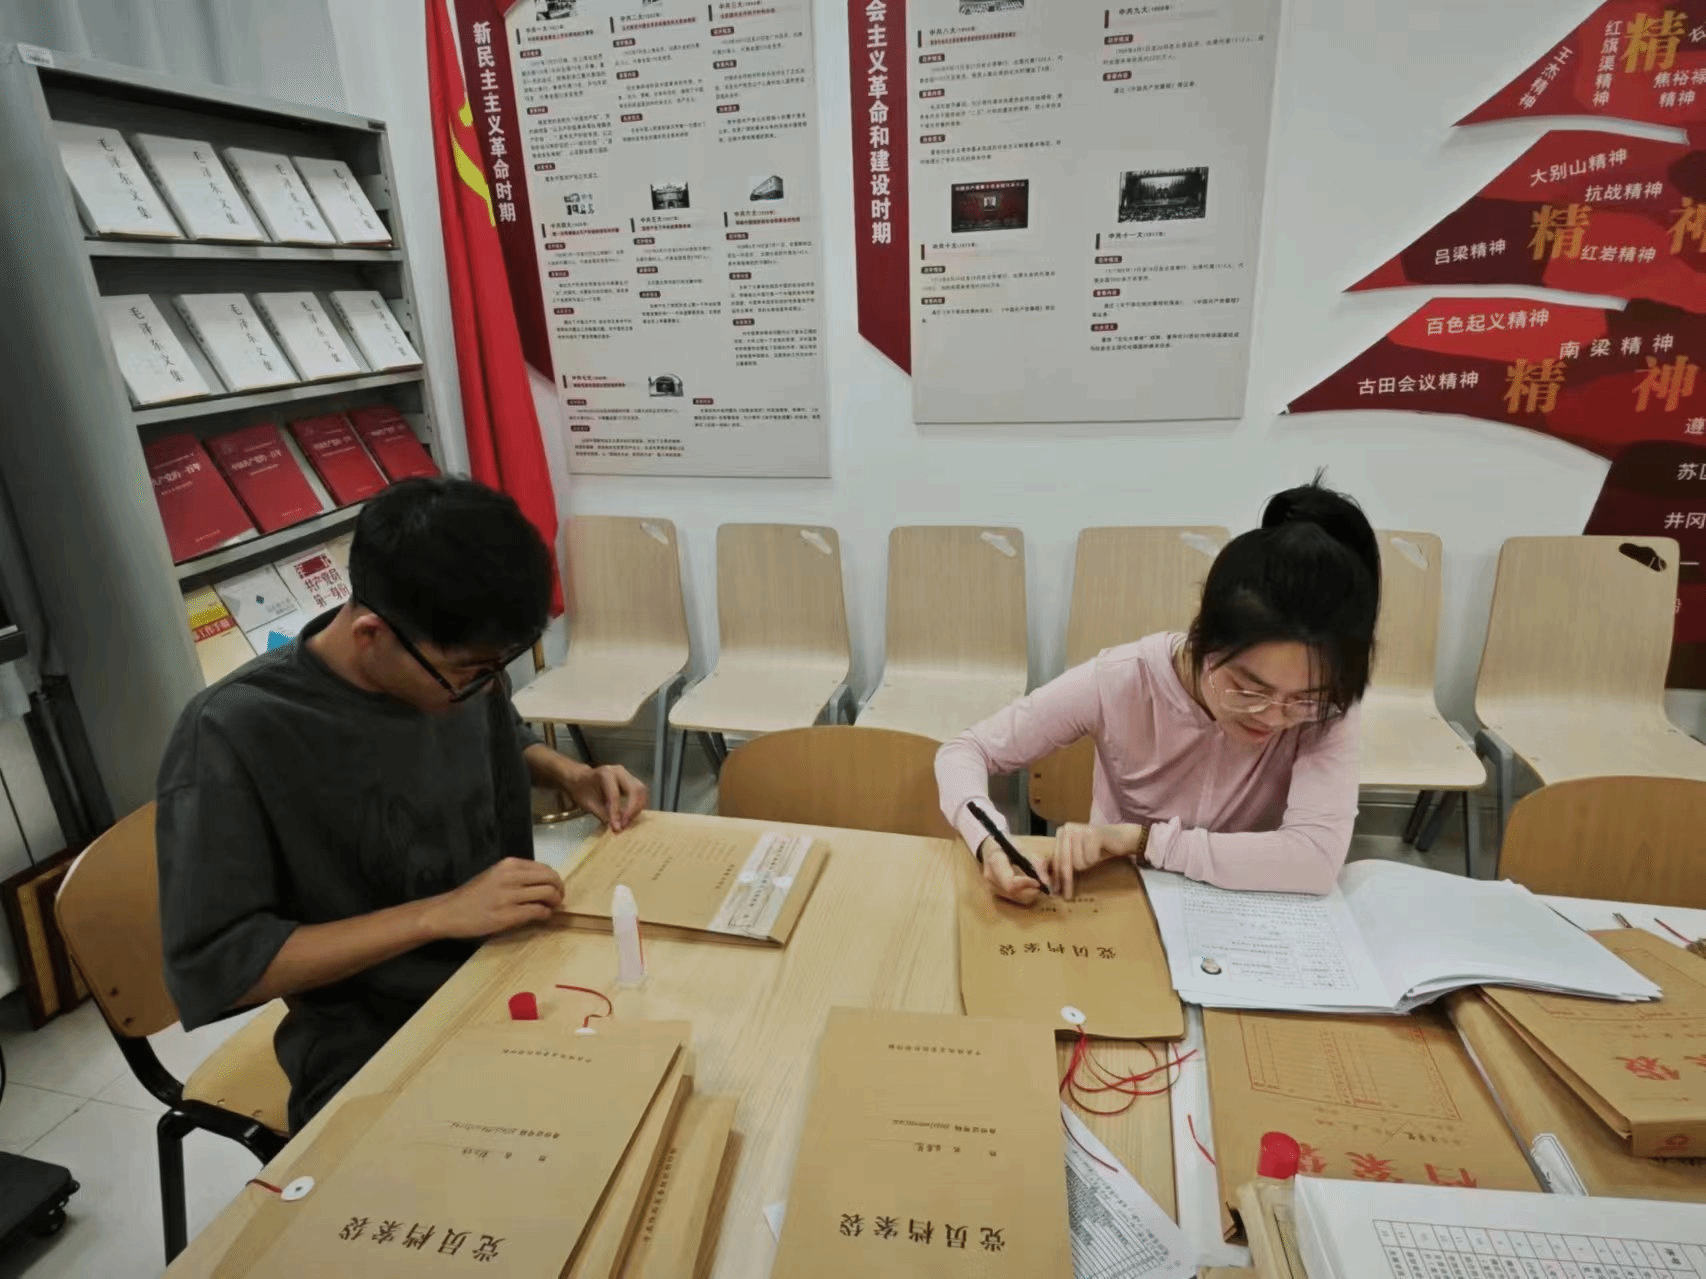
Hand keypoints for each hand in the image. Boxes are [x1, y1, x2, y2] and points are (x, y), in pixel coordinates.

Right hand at [422, 857, 564, 939]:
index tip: (555, 888)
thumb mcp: (495, 876)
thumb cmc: (473, 895)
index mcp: (509, 864)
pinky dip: (545, 914)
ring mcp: (510, 896)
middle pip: (550, 879)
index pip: (544, 868)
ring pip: (548, 894)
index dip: (555, 879)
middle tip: (558, 900)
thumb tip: (543, 883)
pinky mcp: (508, 915)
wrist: (449, 912)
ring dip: (554, 903)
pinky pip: (538, 911)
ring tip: (550, 908)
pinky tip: (541, 917)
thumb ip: (517, 876)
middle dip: (559, 890)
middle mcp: (511, 876)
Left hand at [565, 763, 648, 831]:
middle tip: (625, 824)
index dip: (616, 813)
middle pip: (635, 790)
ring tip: (628, 821)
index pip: (615, 795)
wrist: (581, 780)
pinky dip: (639, 805)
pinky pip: (641, 793)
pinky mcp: (632, 781)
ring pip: (641, 791)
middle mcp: (620, 771)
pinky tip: (631, 815)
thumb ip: (603, 814)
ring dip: (638, 808)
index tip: (616, 827)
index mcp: (606, 774)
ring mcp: (627, 775)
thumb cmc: (582, 790)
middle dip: (632, 810)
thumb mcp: (588, 804)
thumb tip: (617, 827)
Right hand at [979, 836, 1053, 906]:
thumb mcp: (1025, 849)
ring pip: (1014, 898)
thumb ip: (1038, 865)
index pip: (1010, 882)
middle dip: (1031, 892)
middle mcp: (991, 877)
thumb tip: (1048, 885)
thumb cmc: (1008, 845)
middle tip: (1041, 885)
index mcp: (995, 861)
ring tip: (1036, 885)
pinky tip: (1028, 887)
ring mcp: (991, 886)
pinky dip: (1023, 895)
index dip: (1026, 884)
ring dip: (1029, 895)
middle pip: (1013, 893)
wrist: (990, 847)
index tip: (1038, 881)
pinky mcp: (994, 892)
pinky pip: (1012, 898)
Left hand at [1053, 824, 1143, 898]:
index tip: (1056, 891)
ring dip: (1088, 864)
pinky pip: (1090, 859)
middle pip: (1064, 863)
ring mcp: (1080, 830)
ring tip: (1094, 855)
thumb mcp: (1077, 854)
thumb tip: (1054, 886)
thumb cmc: (1098, 848)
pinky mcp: (1093, 834)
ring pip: (1078, 863)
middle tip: (1067, 896)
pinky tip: (1100, 850)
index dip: (1056, 877)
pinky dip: (1096, 858)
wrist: (1122, 837)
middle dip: (1066, 880)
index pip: (1056, 860)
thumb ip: (1065, 863)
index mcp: (1061, 832)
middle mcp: (1067, 829)